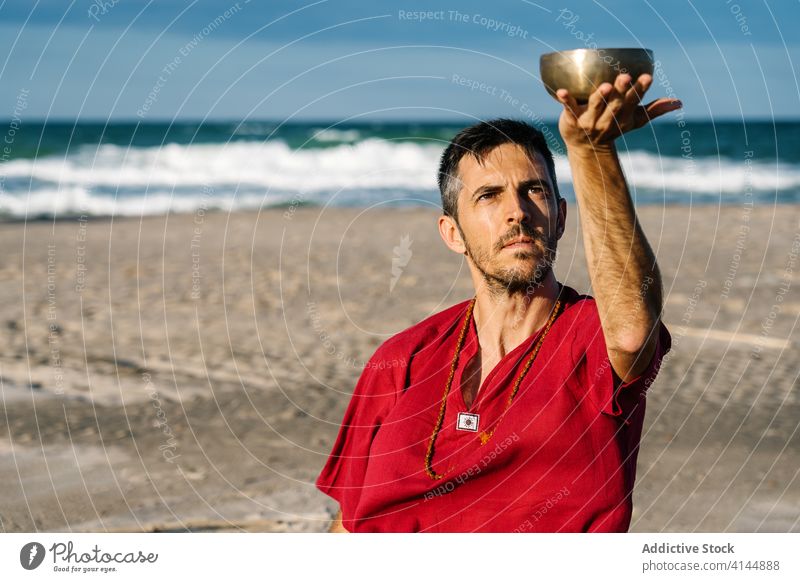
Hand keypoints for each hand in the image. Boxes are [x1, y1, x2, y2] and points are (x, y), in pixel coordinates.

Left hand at [556, 73, 681, 150]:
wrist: (585, 148)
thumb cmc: (612, 127)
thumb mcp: (634, 120)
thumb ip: (654, 110)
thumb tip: (679, 103)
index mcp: (624, 117)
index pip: (634, 102)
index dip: (640, 90)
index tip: (647, 77)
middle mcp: (607, 120)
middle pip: (616, 104)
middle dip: (621, 91)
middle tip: (625, 77)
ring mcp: (589, 121)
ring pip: (595, 107)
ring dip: (599, 97)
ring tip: (603, 86)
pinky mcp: (571, 120)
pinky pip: (568, 109)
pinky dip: (565, 100)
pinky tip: (561, 91)